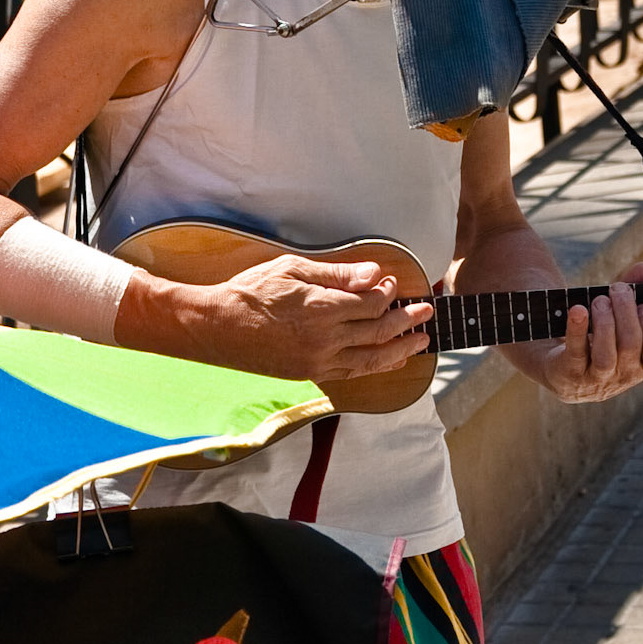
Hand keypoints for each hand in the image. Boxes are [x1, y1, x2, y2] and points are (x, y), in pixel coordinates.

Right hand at [193, 255, 431, 382]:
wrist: (216, 327)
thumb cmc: (250, 291)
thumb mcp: (292, 269)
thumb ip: (336, 274)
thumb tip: (373, 273)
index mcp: (321, 309)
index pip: (370, 304)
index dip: (387, 294)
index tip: (392, 284)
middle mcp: (324, 339)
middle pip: (378, 331)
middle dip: (406, 320)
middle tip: (426, 311)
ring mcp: (317, 361)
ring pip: (371, 359)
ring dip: (400, 349)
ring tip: (421, 342)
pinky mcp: (309, 374)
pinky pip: (352, 373)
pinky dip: (376, 367)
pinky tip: (390, 360)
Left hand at [537, 262, 642, 403]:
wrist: (562, 365)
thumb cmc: (601, 337)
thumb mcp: (620, 315)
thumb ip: (636, 292)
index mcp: (642, 367)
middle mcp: (622, 377)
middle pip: (630, 346)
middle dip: (625, 312)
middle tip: (617, 290)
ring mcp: (594, 379)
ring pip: (606, 356)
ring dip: (604, 322)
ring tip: (599, 301)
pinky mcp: (568, 373)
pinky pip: (575, 352)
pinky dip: (577, 329)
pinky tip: (578, 310)